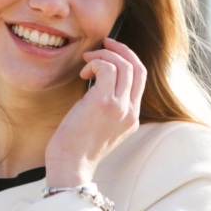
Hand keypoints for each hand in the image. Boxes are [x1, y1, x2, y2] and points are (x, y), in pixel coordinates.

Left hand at [44, 38, 146, 187]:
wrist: (70, 165)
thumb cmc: (77, 147)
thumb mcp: (102, 127)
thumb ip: (109, 106)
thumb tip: (99, 78)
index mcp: (132, 117)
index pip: (140, 78)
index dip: (128, 58)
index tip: (111, 51)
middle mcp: (131, 112)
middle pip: (137, 67)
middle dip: (120, 49)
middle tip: (103, 44)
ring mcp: (120, 107)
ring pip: (124, 65)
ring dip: (103, 56)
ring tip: (86, 64)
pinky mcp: (103, 103)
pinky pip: (107, 68)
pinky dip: (95, 63)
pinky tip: (84, 73)